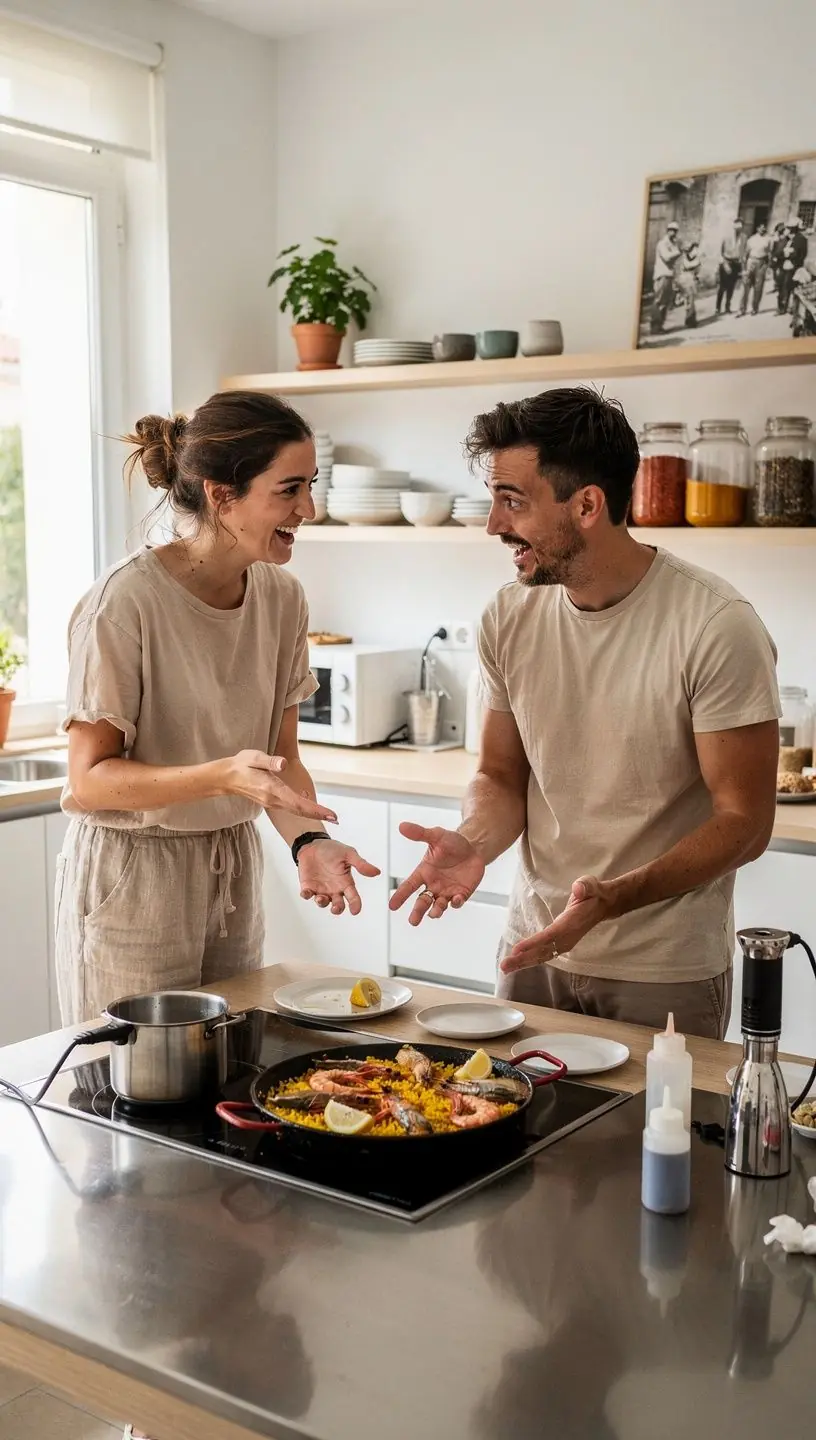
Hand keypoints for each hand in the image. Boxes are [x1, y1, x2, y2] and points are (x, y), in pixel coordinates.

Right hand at [222, 750, 337, 823]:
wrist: (226, 778)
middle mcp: (273, 799)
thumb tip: (283, 764)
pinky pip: (291, 808)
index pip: (297, 802)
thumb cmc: (241, 764)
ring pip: (296, 811)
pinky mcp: (271, 802)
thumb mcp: (254, 757)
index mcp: (271, 788)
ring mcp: (272, 802)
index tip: (329, 813)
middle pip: (300, 810)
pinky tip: (313, 810)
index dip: (315, 809)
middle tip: (336, 819)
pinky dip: (304, 810)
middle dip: (318, 814)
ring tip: (330, 816)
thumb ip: (269, 761)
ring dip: (313, 813)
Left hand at [298, 838, 380, 915]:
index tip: (355, 910)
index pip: (353, 897)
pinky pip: (307, 895)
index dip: (355, 904)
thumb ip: (361, 864)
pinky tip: (307, 893)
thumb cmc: (332, 849)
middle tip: (336, 908)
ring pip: (323, 902)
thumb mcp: (349, 854)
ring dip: (322, 903)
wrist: (313, 844)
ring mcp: (321, 889)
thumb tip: (376, 872)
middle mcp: (334, 889)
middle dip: (338, 909)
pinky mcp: (308, 887)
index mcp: (345, 882)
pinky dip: (306, 896)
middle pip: (338, 905)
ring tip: (321, 898)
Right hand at [388, 823, 485, 925]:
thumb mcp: (436, 836)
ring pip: (438, 906)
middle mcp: (433, 885)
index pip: (409, 886)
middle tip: (413, 921)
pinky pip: (457, 902)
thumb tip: (402, 826)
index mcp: (424, 872)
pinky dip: (456, 903)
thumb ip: (420, 833)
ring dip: (436, 910)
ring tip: (435, 911)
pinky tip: (456, 899)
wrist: (473, 847)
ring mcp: (447, 891)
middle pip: (422, 902)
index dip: (400, 896)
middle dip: (417, 912)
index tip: (392, 906)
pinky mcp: (461, 894)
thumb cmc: (452, 842)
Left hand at [500, 875, 614, 974]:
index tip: (517, 949)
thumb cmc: (594, 893)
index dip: (534, 943)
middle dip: (523, 959)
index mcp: (572, 923)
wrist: (603, 905)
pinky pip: (544, 954)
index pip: (551, 935)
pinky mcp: (562, 944)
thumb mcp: (591, 884)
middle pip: (543, 950)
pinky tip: (517, 964)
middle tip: (504, 966)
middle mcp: (568, 937)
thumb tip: (579, 889)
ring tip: (505, 968)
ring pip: (542, 955)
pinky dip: (530, 959)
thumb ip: (586, 886)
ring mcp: (565, 943)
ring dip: (523, 962)